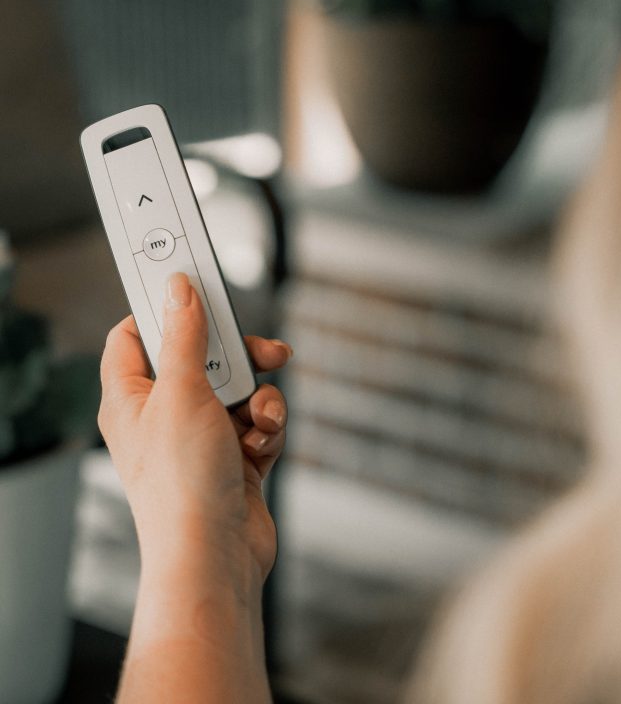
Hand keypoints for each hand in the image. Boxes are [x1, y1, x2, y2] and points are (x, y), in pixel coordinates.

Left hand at [98, 272, 290, 589]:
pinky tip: (262, 444)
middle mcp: (164, 413)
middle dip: (239, 357)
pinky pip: (257, 420)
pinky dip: (267, 427)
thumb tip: (179, 289)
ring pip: (239, 389)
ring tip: (260, 419)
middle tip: (261, 353)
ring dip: (260, 398)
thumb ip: (186, 336)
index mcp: (132, 396)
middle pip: (203, 357)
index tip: (196, 286)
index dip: (165, 309)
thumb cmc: (182, 486)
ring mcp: (199, 436)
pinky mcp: (232, 456)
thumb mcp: (183, 393)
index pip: (136, 334)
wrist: (216, 556)